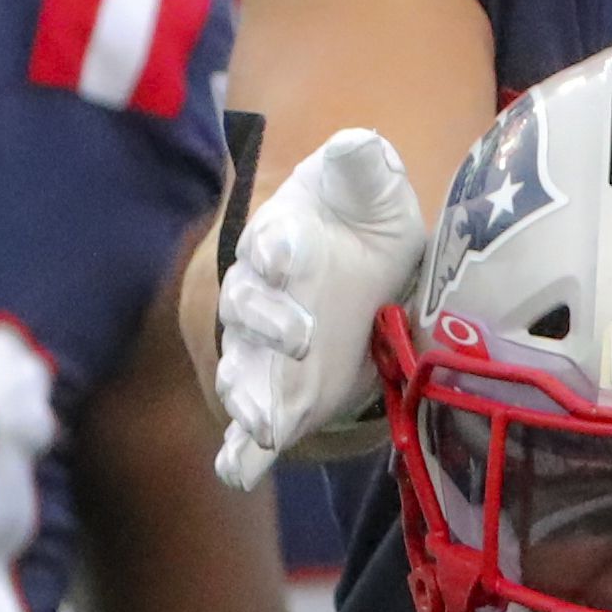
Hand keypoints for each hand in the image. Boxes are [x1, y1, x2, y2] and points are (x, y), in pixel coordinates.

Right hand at [212, 128, 425, 491]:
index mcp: (281, 240)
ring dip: (249, 395)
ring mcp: (263, 351)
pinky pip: (250, 426)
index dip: (275, 248)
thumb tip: (358, 142)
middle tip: (297, 338)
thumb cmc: (361, 224)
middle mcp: (260, 298)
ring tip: (260, 421)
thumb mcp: (374, 190)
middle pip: (248, 312)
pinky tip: (238, 469)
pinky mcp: (278, 395)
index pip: (269, 244)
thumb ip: (360, 166)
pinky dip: (242, 449)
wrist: (361, 270)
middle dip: (268, 325)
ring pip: (244, 371)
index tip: (287, 256)